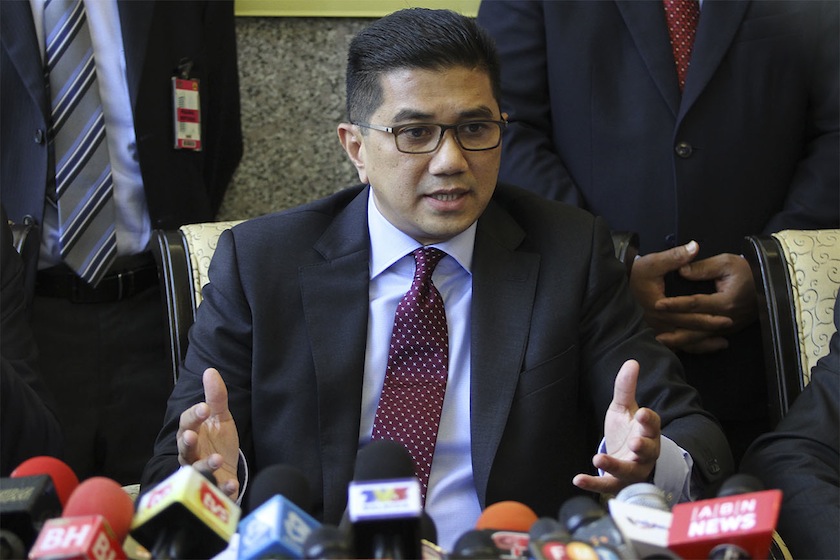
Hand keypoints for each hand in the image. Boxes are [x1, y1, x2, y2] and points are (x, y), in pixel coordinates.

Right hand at [177, 368, 240, 498]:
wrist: (227, 471)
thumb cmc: (218, 442)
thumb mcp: (220, 418)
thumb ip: (216, 397)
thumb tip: (210, 370)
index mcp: (192, 434)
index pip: (187, 424)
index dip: (194, 416)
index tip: (203, 408)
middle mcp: (191, 455)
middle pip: (184, 449)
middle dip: (187, 443)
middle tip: (192, 436)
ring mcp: (200, 474)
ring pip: (196, 471)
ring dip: (204, 466)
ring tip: (216, 460)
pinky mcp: (212, 490)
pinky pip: (215, 491)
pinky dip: (223, 489)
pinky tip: (231, 485)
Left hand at [573, 360, 660, 494]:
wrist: (627, 459)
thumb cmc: (628, 431)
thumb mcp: (624, 408)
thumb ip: (626, 388)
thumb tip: (631, 362)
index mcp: (648, 432)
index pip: (653, 424)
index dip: (649, 419)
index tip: (643, 413)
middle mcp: (645, 453)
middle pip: (648, 451)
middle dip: (642, 447)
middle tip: (635, 443)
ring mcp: (632, 470)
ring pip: (629, 471)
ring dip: (615, 466)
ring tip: (599, 459)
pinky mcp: (617, 483)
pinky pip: (607, 485)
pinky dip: (593, 484)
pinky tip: (578, 479)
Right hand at [630, 241, 734, 352]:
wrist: (613, 289)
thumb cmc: (634, 274)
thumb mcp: (652, 262)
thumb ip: (675, 257)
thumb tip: (694, 247)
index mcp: (661, 306)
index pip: (689, 315)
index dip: (709, 317)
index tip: (728, 317)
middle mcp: (659, 322)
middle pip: (689, 331)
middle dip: (710, 331)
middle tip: (730, 328)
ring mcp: (655, 330)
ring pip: (682, 342)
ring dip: (702, 344)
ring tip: (721, 344)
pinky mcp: (653, 332)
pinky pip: (673, 345)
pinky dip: (687, 347)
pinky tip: (699, 347)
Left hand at [654, 253, 757, 351]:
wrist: (769, 283)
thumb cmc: (747, 270)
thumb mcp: (726, 262)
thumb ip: (702, 267)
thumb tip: (681, 271)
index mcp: (725, 301)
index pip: (695, 304)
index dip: (676, 304)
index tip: (658, 304)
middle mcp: (727, 319)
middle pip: (696, 328)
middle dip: (675, 332)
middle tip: (653, 334)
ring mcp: (728, 327)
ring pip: (701, 338)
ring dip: (681, 341)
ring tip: (661, 342)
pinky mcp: (728, 330)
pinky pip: (707, 340)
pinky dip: (692, 344)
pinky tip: (677, 346)